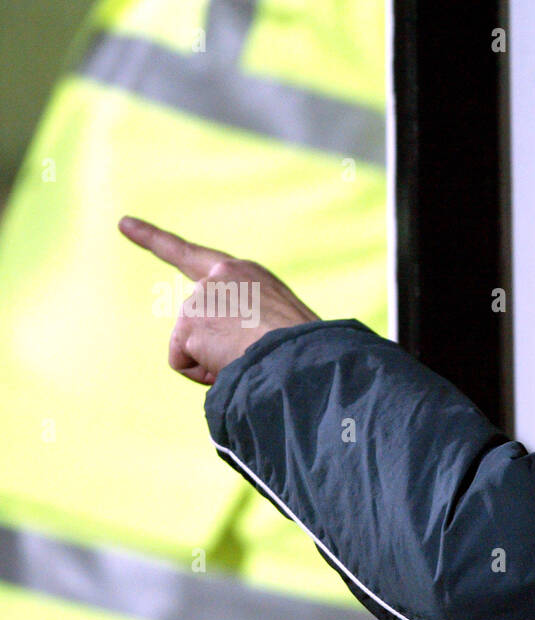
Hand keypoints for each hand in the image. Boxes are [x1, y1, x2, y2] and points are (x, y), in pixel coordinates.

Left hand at [118, 216, 320, 384]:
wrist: (305, 357)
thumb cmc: (305, 352)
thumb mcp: (279, 323)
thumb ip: (245, 321)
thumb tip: (224, 357)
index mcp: (247, 274)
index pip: (193, 256)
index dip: (154, 239)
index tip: (123, 224)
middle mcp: (220, 276)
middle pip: (195, 323)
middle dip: (211, 346)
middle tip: (254, 352)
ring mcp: (202, 296)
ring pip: (192, 344)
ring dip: (216, 361)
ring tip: (252, 357)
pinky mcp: (190, 321)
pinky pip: (183, 362)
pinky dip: (203, 373)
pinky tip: (233, 363)